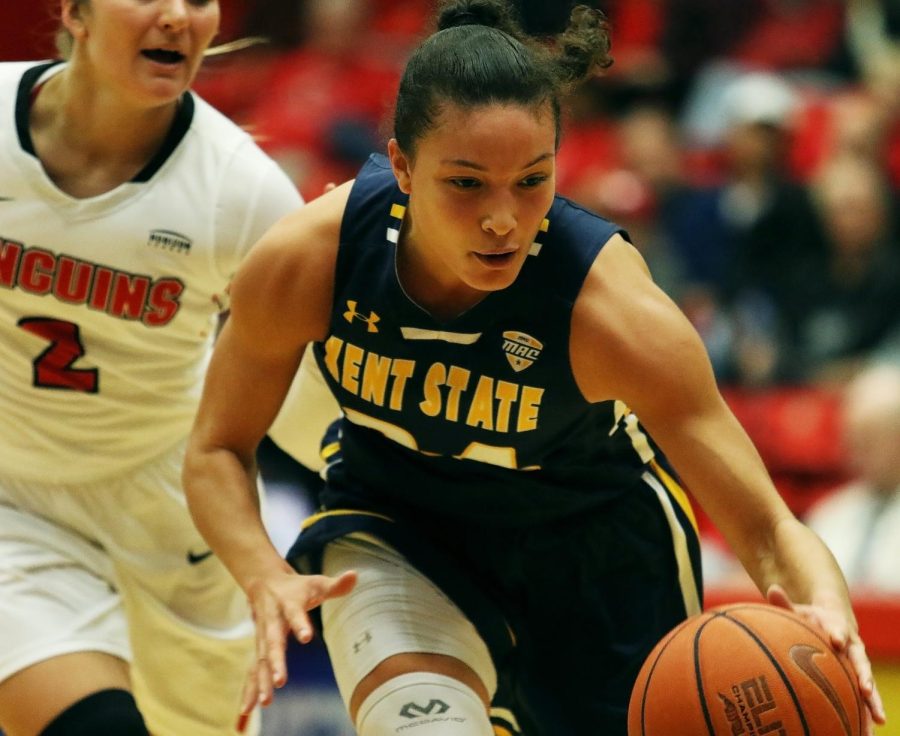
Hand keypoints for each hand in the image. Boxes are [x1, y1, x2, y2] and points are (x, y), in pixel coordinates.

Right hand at [236, 568, 356, 731]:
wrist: (264, 584)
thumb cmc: (296, 587)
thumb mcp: (317, 583)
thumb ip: (335, 585)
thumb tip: (355, 575)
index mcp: (287, 604)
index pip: (295, 614)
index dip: (301, 624)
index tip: (307, 637)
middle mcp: (271, 622)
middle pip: (272, 643)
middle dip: (275, 663)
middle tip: (280, 682)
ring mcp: (262, 638)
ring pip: (259, 662)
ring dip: (260, 683)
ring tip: (263, 704)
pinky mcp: (258, 651)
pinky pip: (252, 674)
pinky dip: (248, 693)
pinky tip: (243, 716)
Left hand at [766, 584, 885, 733]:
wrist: (834, 621)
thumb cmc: (811, 618)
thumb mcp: (799, 610)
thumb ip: (785, 603)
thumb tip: (771, 588)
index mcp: (838, 628)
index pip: (838, 630)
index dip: (837, 634)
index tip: (836, 640)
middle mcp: (853, 648)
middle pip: (860, 662)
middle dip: (864, 676)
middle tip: (865, 689)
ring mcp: (857, 665)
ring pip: (868, 684)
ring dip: (873, 701)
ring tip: (879, 719)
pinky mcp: (857, 679)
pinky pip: (864, 698)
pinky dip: (867, 713)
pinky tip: (869, 733)